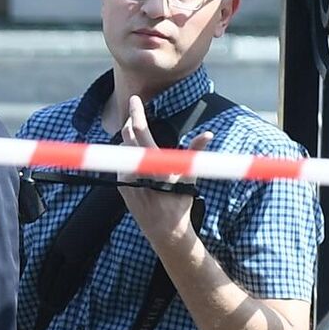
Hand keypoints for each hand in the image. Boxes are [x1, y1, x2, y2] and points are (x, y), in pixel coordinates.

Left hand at [117, 95, 212, 245]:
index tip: (133, 98)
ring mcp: (124, 180)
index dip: (137, 114)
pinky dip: (128, 153)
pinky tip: (135, 151)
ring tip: (136, 128)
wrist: (163, 231)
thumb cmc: (179, 203)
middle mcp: (134, 172)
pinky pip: (122, 162)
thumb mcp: (189, 178)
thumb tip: (208, 134)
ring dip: (129, 137)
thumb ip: (195, 153)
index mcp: (152, 166)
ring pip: (123, 150)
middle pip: (127, 137)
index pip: (141, 133)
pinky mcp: (120, 186)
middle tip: (135, 107)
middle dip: (131, 120)